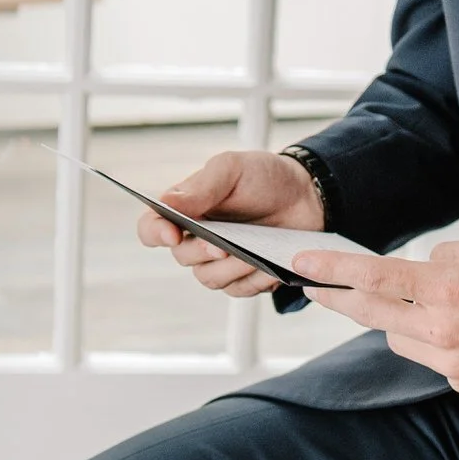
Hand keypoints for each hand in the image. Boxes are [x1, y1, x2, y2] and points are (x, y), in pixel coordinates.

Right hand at [137, 148, 323, 297]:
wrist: (307, 196)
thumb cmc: (264, 177)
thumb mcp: (232, 169)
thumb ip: (201, 187)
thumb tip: (166, 203)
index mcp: (185, 209)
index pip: (151, 228)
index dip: (155, 234)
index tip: (171, 234)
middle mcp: (196, 238)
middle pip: (182, 257)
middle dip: (203, 251)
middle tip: (224, 244)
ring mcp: (219, 261)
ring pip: (210, 279)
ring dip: (232, 268)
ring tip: (256, 253)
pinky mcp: (244, 277)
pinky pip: (239, 290)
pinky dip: (255, 279)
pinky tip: (270, 265)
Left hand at [290, 234, 458, 393]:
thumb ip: (446, 257)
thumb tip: (420, 268)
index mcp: (448, 290)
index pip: (375, 277)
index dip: (333, 270)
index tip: (303, 262)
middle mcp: (442, 330)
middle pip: (371, 312)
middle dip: (340, 297)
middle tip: (317, 285)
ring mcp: (450, 362)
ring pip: (397, 338)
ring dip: (399, 320)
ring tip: (432, 305)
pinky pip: (428, 357)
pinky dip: (432, 340)